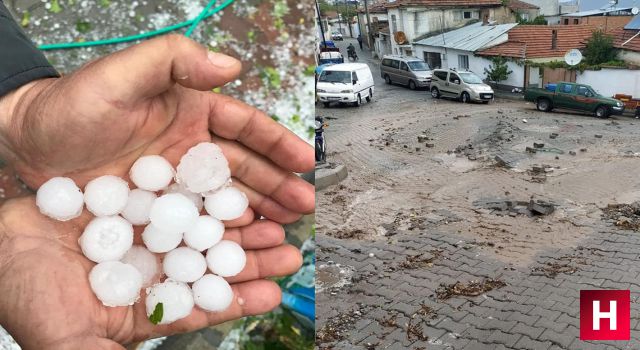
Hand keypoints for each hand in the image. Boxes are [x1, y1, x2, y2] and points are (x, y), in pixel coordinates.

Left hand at [0, 34, 313, 223]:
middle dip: (278, 187)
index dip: (278, 144)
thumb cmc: (67, 109)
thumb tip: (232, 65)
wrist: (22, 152)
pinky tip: (242, 255)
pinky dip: (223, 244)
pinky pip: (198, 232)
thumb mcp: (119, 75)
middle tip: (303, 207)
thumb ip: (173, 59)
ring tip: (283, 236)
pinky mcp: (159, 220)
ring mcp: (176, 191)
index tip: (306, 161)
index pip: (245, 128)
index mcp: (190, 116)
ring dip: (258, 219)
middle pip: (245, 171)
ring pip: (227, 204)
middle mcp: (190, 154)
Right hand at [0, 197, 302, 348]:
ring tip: (277, 221)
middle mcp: (151, 267)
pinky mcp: (138, 192)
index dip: (239, 300)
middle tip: (288, 252)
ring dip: (240, 225)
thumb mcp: (69, 338)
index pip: (202, 305)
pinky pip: (181, 191)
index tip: (274, 292)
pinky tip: (236, 188)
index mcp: (143, 305)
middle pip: (212, 263)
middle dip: (252, 259)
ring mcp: (146, 229)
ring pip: (204, 227)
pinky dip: (208, 190)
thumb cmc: (21, 290)